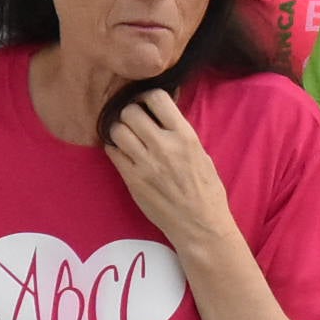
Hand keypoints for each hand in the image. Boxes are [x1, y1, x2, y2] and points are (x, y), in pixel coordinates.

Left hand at [103, 93, 235, 254]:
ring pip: (117, 130)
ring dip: (119, 129)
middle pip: (130, 112)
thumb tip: (163, 118)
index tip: (147, 103)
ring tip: (127, 136)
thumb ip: (180, 135)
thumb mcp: (202, 154)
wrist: (199, 223)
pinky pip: (112, 152)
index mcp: (185, 136)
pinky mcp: (131, 179)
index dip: (148, 97)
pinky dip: (115, 148)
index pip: (157, 99)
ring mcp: (144, 163)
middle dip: (130, 112)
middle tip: (134, 120)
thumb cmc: (207, 189)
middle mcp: (162, 146)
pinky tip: (124, 153)